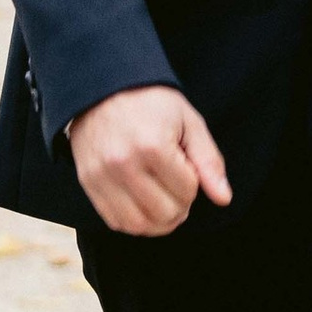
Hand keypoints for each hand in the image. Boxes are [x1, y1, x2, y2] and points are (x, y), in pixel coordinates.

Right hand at [68, 84, 230, 235]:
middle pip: (165, 213)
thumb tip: (224, 199)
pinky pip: (115, 221)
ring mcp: (101, 176)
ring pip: (139, 225)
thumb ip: (208, 161)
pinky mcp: (87, 182)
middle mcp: (123, 164)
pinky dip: (135, 222)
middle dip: (181, 206)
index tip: (187, 166)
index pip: (187, 191)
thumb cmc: (151, 103)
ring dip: (160, 222)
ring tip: (166, 203)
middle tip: (179, 188)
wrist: (103, 87)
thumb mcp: (188, 122)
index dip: (195, 183)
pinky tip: (144, 205)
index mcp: (152, 146)